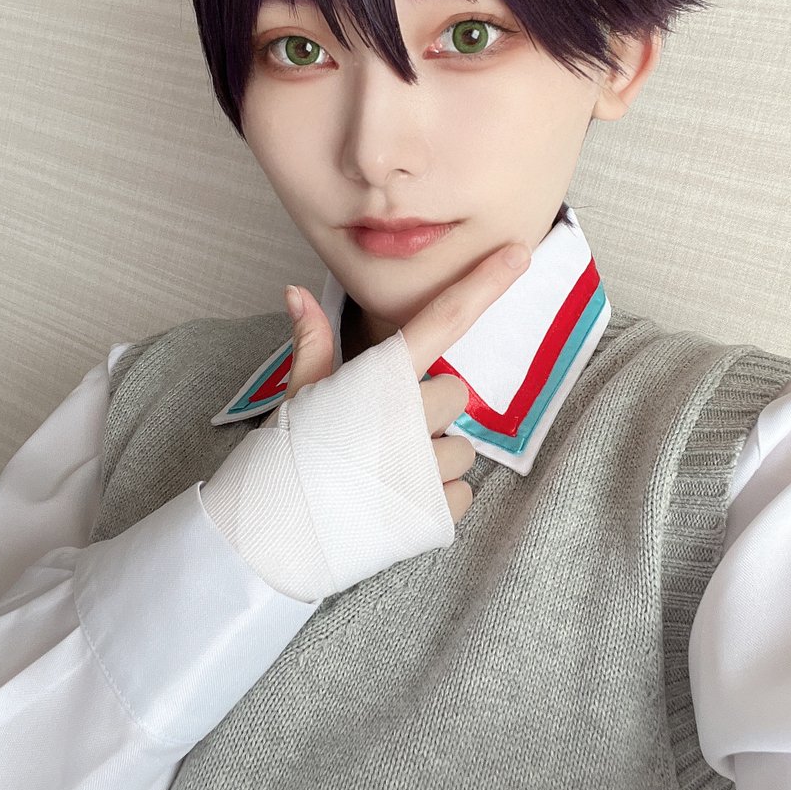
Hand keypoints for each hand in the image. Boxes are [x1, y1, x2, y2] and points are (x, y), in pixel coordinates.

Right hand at [268, 241, 531, 524]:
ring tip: (384, 477)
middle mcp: (412, 414)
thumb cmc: (282, 458)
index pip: (443, 319)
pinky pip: (463, 495)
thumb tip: (297, 290)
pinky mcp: (437, 510)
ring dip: (434, 460)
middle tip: (383, 435)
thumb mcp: (297, 394)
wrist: (270, 536)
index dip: (485, 283)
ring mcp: (427, 465)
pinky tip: (396, 505)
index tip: (520, 253)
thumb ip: (313, 342)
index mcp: (381, 378)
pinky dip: (438, 501)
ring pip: (463, 449)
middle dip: (429, 413)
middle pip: (455, 395)